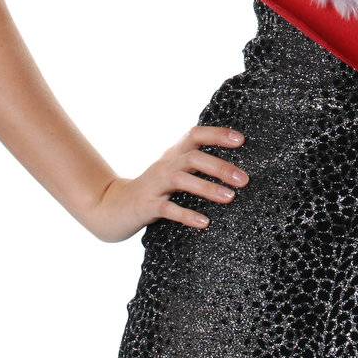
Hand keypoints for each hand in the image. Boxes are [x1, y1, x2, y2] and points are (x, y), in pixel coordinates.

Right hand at [79, 124, 250, 242]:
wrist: (112, 207)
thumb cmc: (152, 190)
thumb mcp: (172, 172)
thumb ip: (195, 166)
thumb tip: (235, 170)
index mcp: (173, 155)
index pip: (195, 135)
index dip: (217, 134)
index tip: (241, 140)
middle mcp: (165, 165)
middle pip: (193, 158)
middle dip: (220, 167)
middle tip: (244, 179)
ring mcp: (154, 185)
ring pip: (182, 180)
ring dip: (207, 188)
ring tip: (230, 197)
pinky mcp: (146, 206)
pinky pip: (168, 209)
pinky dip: (187, 215)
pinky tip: (204, 223)